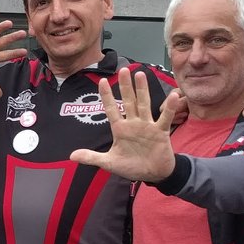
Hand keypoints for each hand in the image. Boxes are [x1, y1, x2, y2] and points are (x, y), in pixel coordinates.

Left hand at [68, 69, 183, 181]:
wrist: (153, 174)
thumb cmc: (131, 166)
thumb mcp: (109, 163)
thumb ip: (91, 158)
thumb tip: (71, 156)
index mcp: (120, 129)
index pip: (111, 109)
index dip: (107, 96)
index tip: (102, 81)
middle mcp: (133, 124)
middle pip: (129, 101)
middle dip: (125, 86)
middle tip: (123, 69)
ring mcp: (147, 126)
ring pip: (144, 104)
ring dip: (142, 90)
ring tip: (140, 75)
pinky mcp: (161, 132)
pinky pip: (165, 118)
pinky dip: (169, 108)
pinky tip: (172, 96)